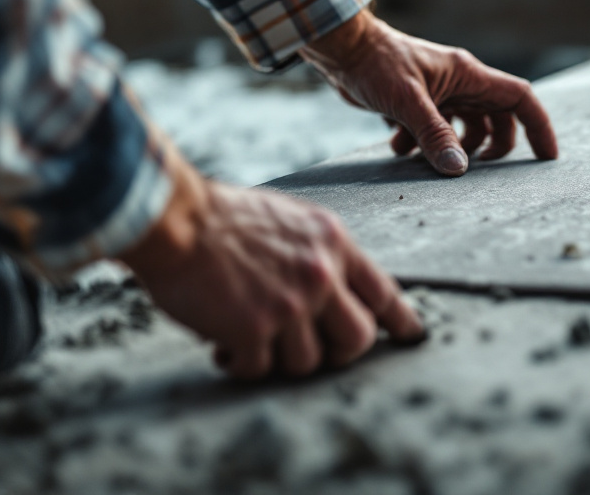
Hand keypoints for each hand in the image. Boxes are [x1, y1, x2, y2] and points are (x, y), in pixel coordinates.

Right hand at [118, 152, 424, 379]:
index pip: (383, 291)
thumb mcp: (292, 221)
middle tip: (311, 350)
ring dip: (279, 359)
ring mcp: (290, 305)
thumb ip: (320, 254)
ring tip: (251, 341)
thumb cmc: (225, 218)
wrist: (177, 219)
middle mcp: (320, 275)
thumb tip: (338, 289)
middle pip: (358, 339)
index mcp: (333, 244)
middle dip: (338, 353)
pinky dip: (242, 364)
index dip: (400, 320)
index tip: (412, 336)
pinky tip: (224, 347)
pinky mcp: (254, 331)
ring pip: (309, 362)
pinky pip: (261, 369)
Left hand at [302, 11, 558, 176]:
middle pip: (497, 117)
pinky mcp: (420, 100)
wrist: (342, 49)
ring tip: (434, 161)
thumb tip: (459, 169)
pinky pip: (436, 128)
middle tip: (482, 171)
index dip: (538, 126)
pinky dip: (424, 144)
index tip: (546, 156)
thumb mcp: (407, 103)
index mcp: (468, 75)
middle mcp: (460, 82)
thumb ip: (434, 136)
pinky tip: (399, 148)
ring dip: (455, 147)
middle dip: (494, 146)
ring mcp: (441, 91)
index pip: (520, 98)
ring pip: (467, 125)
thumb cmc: (375, 65)